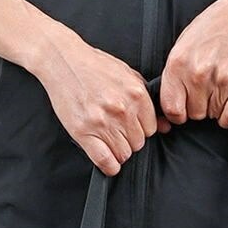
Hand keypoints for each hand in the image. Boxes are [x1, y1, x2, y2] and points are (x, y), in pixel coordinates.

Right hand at [36, 30, 169, 175]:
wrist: (63, 60)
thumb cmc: (94, 66)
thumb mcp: (127, 76)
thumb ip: (146, 100)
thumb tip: (165, 126)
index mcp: (136, 94)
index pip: (151, 129)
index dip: (140, 130)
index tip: (130, 126)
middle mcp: (122, 109)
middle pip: (138, 143)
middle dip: (129, 140)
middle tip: (116, 131)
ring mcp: (103, 122)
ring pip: (124, 154)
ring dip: (118, 152)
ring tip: (108, 140)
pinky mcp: (84, 132)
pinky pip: (105, 161)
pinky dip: (109, 166)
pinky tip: (108, 161)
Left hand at [160, 0, 227, 128]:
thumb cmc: (210, 30)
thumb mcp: (181, 47)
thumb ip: (174, 77)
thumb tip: (170, 107)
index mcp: (178, 65)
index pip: (172, 109)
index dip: (177, 113)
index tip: (183, 108)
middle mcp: (198, 74)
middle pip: (194, 114)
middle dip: (198, 105)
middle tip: (205, 88)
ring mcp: (221, 79)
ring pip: (212, 115)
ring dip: (215, 106)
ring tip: (218, 84)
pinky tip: (227, 100)